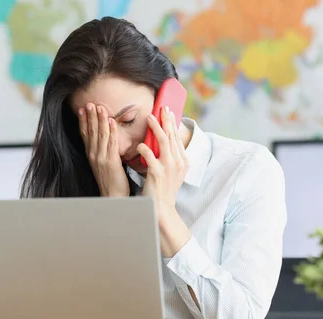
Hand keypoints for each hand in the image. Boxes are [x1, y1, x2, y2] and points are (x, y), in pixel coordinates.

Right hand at [79, 103, 129, 196]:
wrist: (112, 196)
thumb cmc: (110, 181)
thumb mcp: (102, 164)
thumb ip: (102, 151)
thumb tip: (103, 140)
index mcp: (91, 155)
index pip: (85, 134)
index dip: (84, 121)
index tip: (83, 108)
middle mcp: (93, 155)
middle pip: (91, 132)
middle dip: (91, 116)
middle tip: (90, 103)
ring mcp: (101, 158)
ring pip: (100, 135)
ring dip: (100, 120)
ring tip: (100, 107)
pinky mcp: (111, 162)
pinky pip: (111, 143)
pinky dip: (111, 131)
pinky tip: (112, 121)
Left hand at [137, 106, 190, 255]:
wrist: (161, 208)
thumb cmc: (163, 189)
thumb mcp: (172, 171)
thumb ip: (169, 156)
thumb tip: (164, 140)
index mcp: (183, 161)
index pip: (177, 137)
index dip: (172, 123)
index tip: (167, 111)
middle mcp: (178, 162)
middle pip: (172, 135)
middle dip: (166, 120)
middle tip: (160, 107)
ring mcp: (169, 167)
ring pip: (164, 141)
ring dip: (156, 127)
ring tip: (149, 117)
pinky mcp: (158, 173)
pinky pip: (150, 156)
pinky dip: (145, 148)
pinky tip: (139, 144)